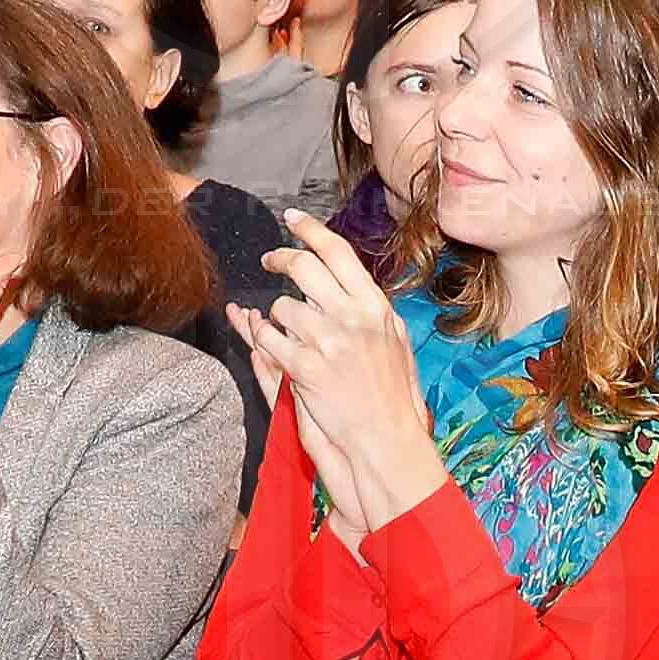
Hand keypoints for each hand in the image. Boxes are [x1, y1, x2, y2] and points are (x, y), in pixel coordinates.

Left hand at [236, 211, 443, 533]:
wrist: (386, 440)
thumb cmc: (393, 397)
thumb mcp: (395, 342)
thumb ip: (370, 309)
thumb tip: (349, 282)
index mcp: (376, 306)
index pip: (338, 252)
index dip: (310, 230)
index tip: (291, 219)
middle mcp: (352, 317)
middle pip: (303, 266)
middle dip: (280, 257)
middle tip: (269, 260)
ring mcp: (328, 341)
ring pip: (282, 306)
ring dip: (277, 316)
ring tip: (285, 330)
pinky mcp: (306, 367)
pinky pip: (270, 338)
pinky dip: (263, 338)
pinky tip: (267, 342)